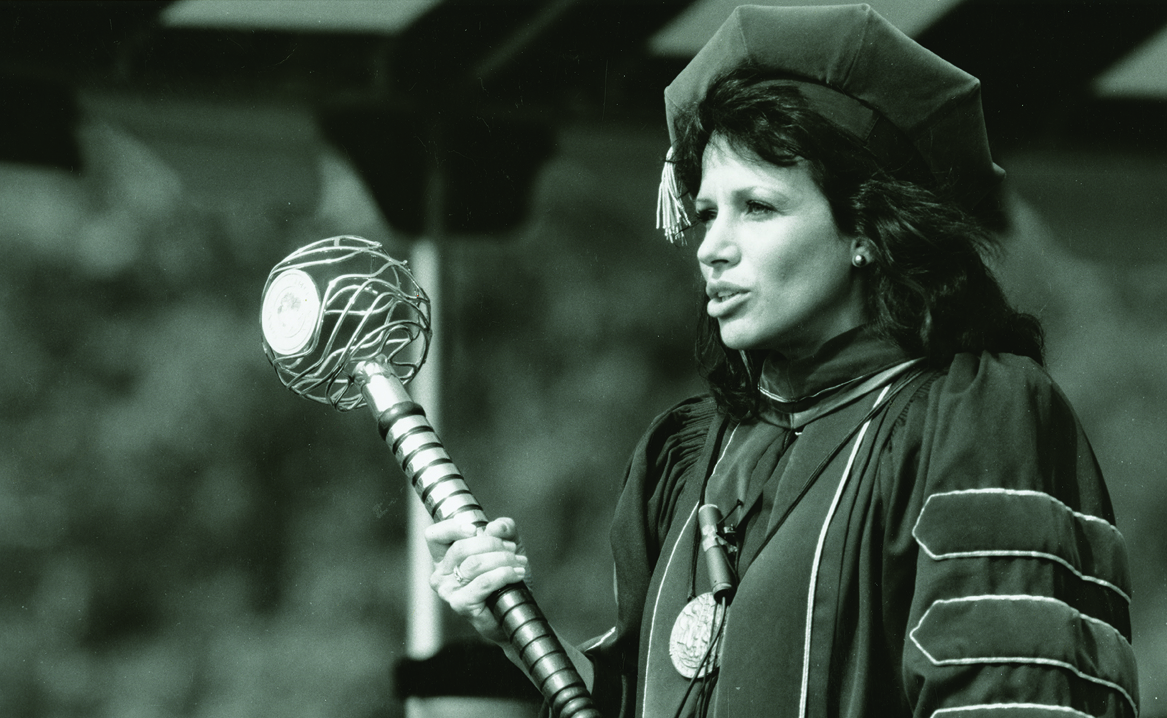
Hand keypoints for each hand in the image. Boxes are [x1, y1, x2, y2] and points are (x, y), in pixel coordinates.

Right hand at [426, 516, 528, 643]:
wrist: (515, 611)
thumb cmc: (505, 579)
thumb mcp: (507, 545)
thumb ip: (503, 529)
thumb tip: (495, 526)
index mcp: (444, 559)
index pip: (434, 536)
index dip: (452, 528)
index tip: (475, 529)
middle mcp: (440, 575)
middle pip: (461, 547)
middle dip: (492, 544)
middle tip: (511, 550)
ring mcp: (448, 591)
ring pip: (474, 563)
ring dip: (502, 559)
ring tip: (518, 563)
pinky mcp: (461, 604)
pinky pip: (484, 582)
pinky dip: (504, 574)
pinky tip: (516, 574)